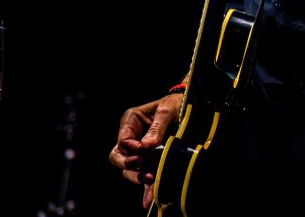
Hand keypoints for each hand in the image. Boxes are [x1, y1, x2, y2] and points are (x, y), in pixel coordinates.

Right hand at [109, 93, 182, 208]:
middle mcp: (131, 137)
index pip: (123, 141)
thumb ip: (157, 128)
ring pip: (128, 169)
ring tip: (151, 178)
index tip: (145, 152)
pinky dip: (145, 188)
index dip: (132, 149)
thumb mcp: (166, 111)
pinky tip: (148, 199)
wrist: (186, 109)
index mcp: (131, 121)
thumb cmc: (173, 105)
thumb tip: (147, 146)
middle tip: (144, 166)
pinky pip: (142, 176)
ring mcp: (138, 151)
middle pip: (118, 156)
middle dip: (128, 165)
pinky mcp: (147, 161)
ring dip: (137, 176)